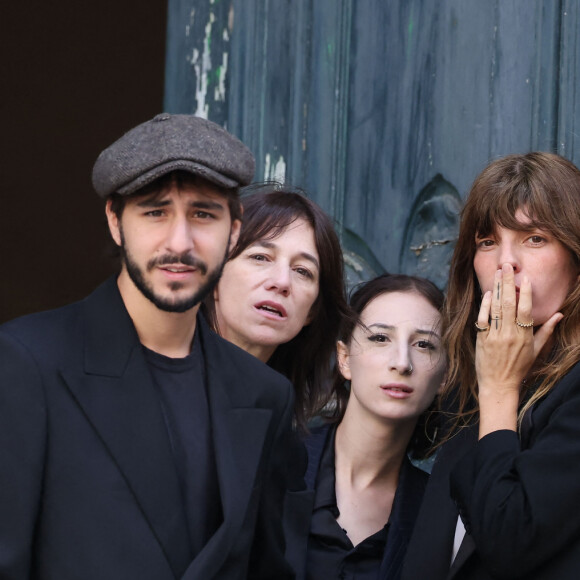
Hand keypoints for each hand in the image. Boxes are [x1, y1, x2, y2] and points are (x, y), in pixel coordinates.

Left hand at [475, 263, 561, 436]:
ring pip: (496, 309)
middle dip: (509, 283)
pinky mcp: (482, 340)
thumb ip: (546, 331)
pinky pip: (483, 319)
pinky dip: (485, 306)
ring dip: (497, 289)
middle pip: (509, 304)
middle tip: (507, 266)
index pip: (526, 310)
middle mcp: (510, 335)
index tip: (526, 278)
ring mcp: (494, 337)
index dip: (526, 294)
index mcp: (525, 336)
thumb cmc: (519, 367)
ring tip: (497, 273)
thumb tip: (559, 314)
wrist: (499, 385)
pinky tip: (488, 293)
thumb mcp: (536, 350)